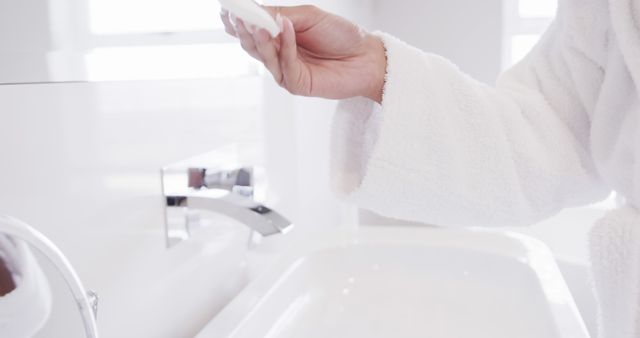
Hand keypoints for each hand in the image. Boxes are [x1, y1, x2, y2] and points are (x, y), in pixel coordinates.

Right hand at [220, 5, 385, 102]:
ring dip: (259, 38)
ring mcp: (285, 71)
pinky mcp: (296, 84)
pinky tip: (287, 29)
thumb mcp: (308, 17)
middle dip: (243, 29)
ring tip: (256, 23)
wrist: (366, 57)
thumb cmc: (340, 35)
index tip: (226, 9)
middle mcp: (278, 54)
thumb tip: (255, 12)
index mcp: (278, 36)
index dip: (237, 20)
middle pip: (251, 44)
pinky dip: (285, 46)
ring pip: (263, 56)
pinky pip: (285, 64)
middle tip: (237, 15)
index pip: (251, 28)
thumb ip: (282, 16)